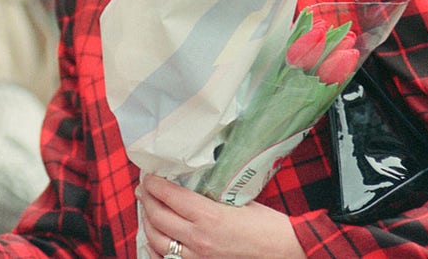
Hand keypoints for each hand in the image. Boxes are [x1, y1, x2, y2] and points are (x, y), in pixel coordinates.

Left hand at [137, 174, 304, 257]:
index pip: (170, 196)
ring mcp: (198, 257)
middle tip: (143, 189)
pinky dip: (156, 248)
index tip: (149, 176)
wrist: (283, 251)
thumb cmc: (266, 225)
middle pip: (158, 217)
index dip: (155, 184)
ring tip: (147, 210)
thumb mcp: (237, 201)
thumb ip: (210, 197)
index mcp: (209, 216)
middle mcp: (198, 238)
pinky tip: (154, 238)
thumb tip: (189, 185)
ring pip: (157, 240)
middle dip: (147, 200)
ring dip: (148, 222)